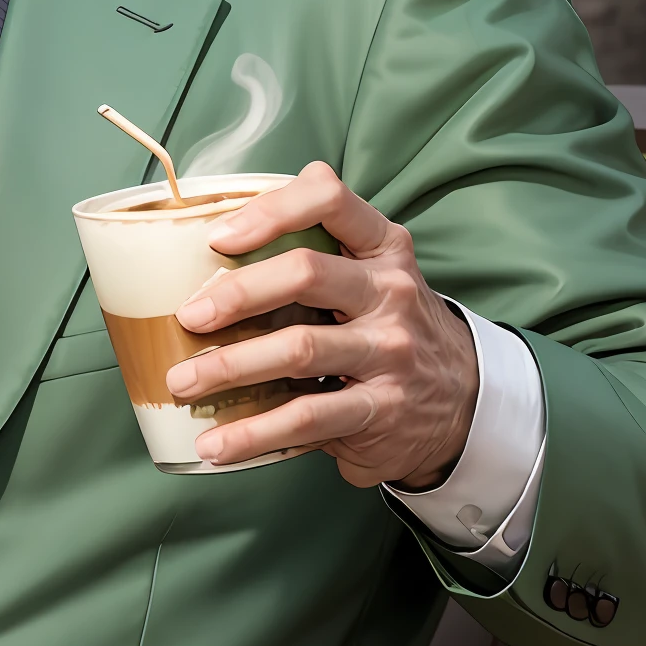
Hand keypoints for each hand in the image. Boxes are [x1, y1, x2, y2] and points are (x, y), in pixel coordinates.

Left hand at [166, 161, 477, 486]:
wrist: (463, 399)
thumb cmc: (388, 323)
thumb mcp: (373, 271)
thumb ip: (319, 241)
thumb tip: (221, 221)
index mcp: (381, 247)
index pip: (329, 200)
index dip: (270, 211)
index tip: (217, 237)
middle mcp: (390, 292)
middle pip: (305, 274)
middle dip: (237, 294)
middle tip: (188, 317)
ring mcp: (388, 351)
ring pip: (299, 349)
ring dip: (230, 366)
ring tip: (182, 382)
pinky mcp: (380, 408)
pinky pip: (306, 418)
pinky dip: (253, 433)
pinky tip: (216, 444)